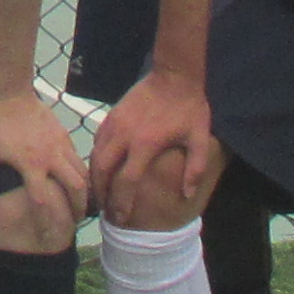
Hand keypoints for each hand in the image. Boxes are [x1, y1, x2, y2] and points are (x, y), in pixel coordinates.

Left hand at [0, 84, 88, 231]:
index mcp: (31, 164)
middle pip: (75, 188)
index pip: (43, 199)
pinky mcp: (64, 135)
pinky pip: (79, 158)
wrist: (9, 91)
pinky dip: (81, 173)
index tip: (48, 233)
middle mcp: (51, 156)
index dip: (46, 219)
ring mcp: (61, 144)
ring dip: (84, 191)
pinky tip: (76, 181)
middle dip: (78, 207)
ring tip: (81, 204)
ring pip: (82, 173)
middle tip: (77, 221)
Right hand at [85, 69, 216, 224]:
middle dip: (101, 193)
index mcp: (145, 145)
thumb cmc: (189, 109)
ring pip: (95, 155)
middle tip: (105, 210)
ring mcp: (114, 124)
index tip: (121, 217)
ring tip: (100, 193)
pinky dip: (96, 157)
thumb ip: (195, 169)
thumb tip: (186, 195)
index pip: (126, 180)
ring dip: (95, 176)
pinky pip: (97, 141)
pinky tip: (101, 168)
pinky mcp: (111, 115)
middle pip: (102, 170)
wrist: (174, 76)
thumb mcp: (199, 139)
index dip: (121, 201)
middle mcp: (124, 136)